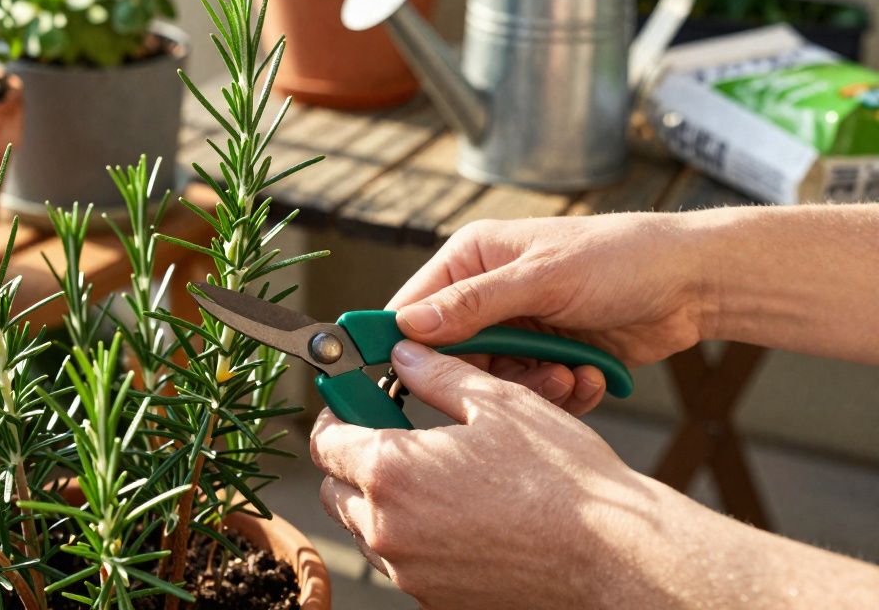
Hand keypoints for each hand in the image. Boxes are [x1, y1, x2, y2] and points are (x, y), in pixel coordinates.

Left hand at [313, 341, 878, 608]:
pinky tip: (462, 511)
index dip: (337, 412)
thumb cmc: (564, 482)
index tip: (354, 399)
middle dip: (354, 458)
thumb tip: (405, 354)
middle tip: (393, 431)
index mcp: (390, 473)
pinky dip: (416, 533)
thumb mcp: (499, 404)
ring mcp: (410, 571)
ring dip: (383, 497)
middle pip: (336, 488)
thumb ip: (437, 374)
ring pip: (368, 527)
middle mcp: (388, 529)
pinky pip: (404, 560)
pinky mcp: (436, 599)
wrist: (615, 558)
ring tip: (436, 471)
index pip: (325, 441)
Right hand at [389, 214, 714, 414]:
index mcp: (472, 259)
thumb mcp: (542, 278)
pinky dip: (562, 394)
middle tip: (528, 377)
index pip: (412, 308)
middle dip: (489, 377)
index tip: (403, 381)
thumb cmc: (621, 258)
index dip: (403, 346)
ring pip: (494, 382)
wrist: (694, 283)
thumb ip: (473, 305)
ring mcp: (519, 328)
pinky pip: (533, 393)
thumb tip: (406, 325)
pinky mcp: (550, 357)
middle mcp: (487, 294)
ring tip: (569, 375)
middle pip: (452, 356)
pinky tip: (590, 376)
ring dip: (533, 389)